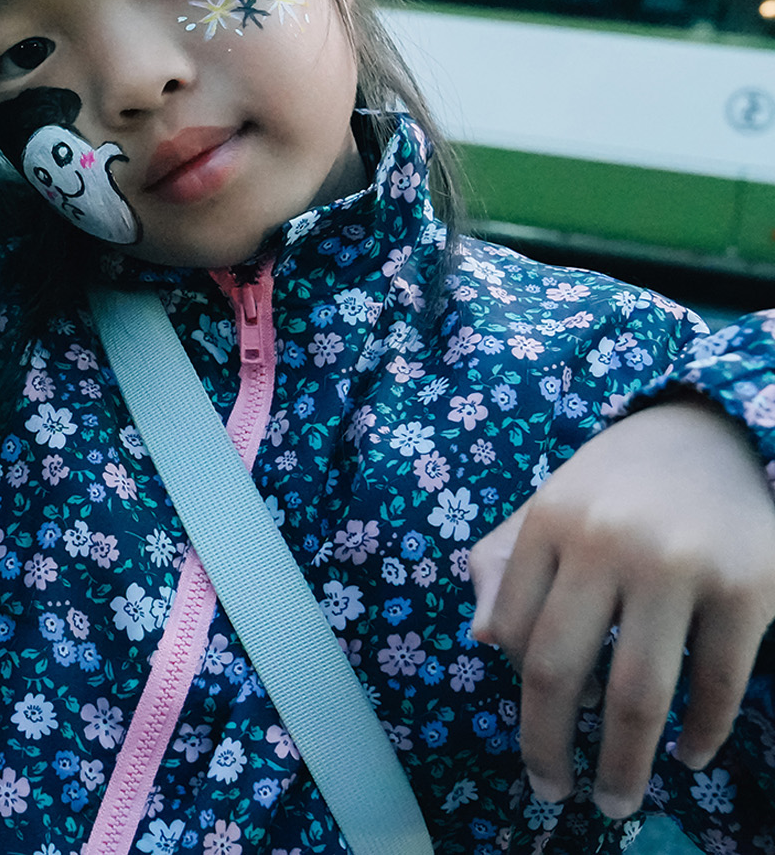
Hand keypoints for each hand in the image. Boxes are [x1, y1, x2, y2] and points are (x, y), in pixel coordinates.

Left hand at [472, 392, 774, 818]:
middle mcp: (606, 540)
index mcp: (550, 522)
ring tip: (618, 800)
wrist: (716, 434)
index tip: (537, 723)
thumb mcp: (550, 508)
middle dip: (549, 746)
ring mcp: (679, 564)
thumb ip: (504, 565)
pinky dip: (701, 733)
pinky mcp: (750, 585)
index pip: (513, 631)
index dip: (520, 688)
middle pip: (560, 670)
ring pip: (637, 692)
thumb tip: (485, 641)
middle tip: (553, 793)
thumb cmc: (619, 487)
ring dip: (624, 762)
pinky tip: (689, 754)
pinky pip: (717, 683)